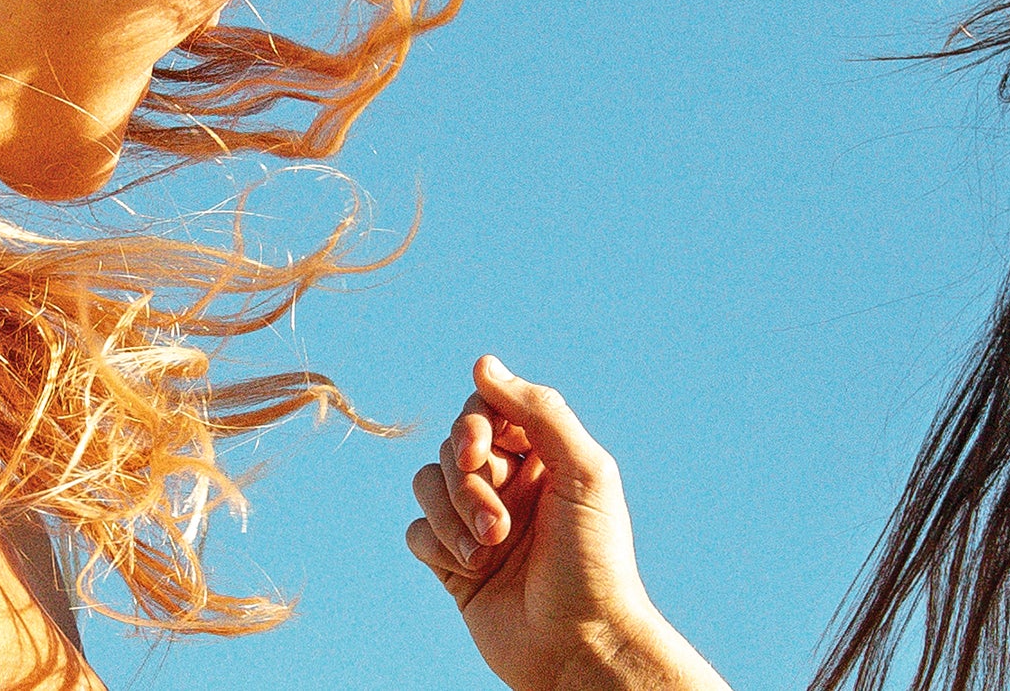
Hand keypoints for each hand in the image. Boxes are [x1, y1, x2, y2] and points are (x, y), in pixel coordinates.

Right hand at [403, 357, 727, 690]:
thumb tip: (483, 364)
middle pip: (452, 447)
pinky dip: (438, 545)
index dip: (473, 424)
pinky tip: (471, 571)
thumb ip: (538, 411)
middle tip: (500, 525)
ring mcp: (477, 523)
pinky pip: (417, 531)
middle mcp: (510, 485)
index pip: (487, 410)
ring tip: (490, 551)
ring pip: (427, 484)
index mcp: (544, 458)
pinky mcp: (452, 564)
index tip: (481, 450)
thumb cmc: (593, 560)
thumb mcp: (584, 472)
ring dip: (453, 517)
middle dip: (468, 483)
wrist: (579, 645)